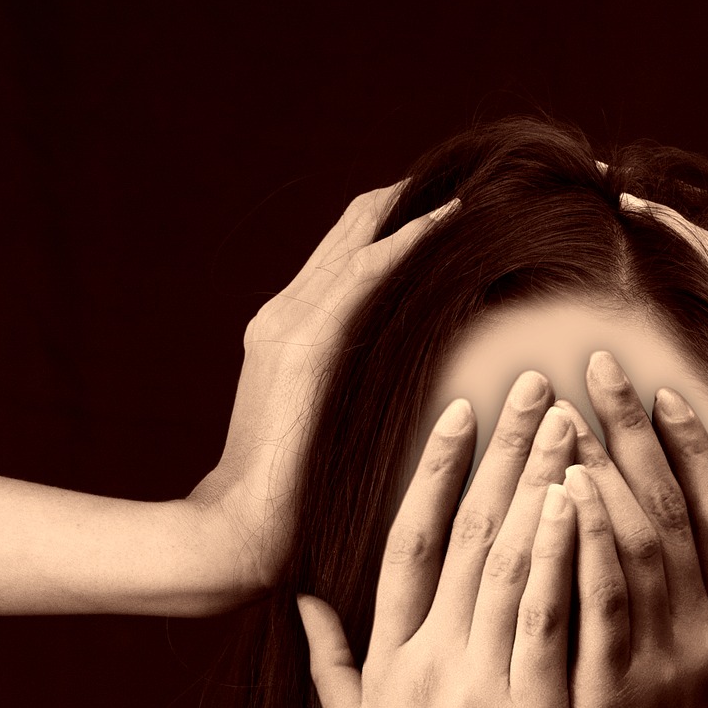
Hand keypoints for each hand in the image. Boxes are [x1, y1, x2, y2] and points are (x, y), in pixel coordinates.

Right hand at [191, 184, 456, 592]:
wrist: (240, 529)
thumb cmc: (296, 500)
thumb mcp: (330, 432)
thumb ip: (355, 396)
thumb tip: (414, 387)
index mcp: (287, 334)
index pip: (344, 259)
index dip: (391, 227)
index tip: (445, 210)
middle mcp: (283, 316)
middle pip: (349, 234)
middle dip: (404, 201)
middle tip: (465, 177)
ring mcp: (289, 324)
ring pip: (358, 241)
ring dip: (413, 209)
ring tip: (467, 184)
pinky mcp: (305, 342)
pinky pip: (365, 274)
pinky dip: (407, 241)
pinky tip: (448, 220)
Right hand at [296, 372, 577, 707]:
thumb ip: (333, 671)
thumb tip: (302, 603)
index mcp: (387, 669)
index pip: (408, 543)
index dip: (434, 470)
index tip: (461, 410)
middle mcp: (425, 667)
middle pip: (464, 532)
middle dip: (500, 450)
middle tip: (534, 379)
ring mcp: (476, 692)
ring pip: (507, 561)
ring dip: (538, 480)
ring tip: (571, 415)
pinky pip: (546, 619)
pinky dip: (561, 555)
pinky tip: (582, 499)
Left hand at [556, 352, 707, 707]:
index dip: (696, 450)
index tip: (665, 393)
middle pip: (676, 511)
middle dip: (637, 430)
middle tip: (599, 364)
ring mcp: (665, 669)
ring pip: (637, 543)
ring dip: (601, 466)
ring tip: (564, 405)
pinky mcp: (613, 700)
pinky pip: (599, 603)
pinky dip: (583, 540)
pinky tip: (558, 488)